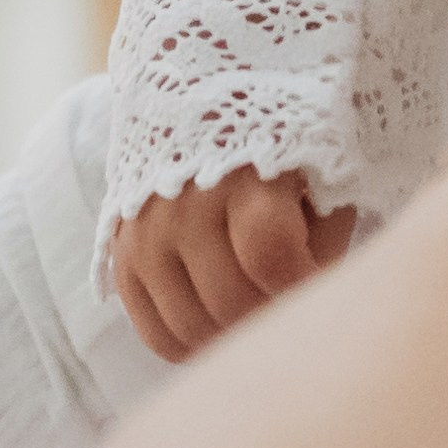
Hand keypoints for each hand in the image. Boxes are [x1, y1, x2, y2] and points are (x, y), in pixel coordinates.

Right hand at [113, 167, 357, 365]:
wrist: (202, 102)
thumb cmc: (282, 146)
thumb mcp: (321, 171)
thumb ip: (324, 235)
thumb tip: (313, 301)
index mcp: (247, 173)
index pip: (269, 251)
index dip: (302, 284)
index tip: (321, 286)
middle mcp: (186, 203)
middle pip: (230, 300)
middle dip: (273, 317)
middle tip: (294, 308)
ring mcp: (146, 232)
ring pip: (191, 328)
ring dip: (235, 337)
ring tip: (262, 313)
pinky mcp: (123, 256)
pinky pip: (156, 334)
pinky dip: (195, 345)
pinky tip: (224, 324)